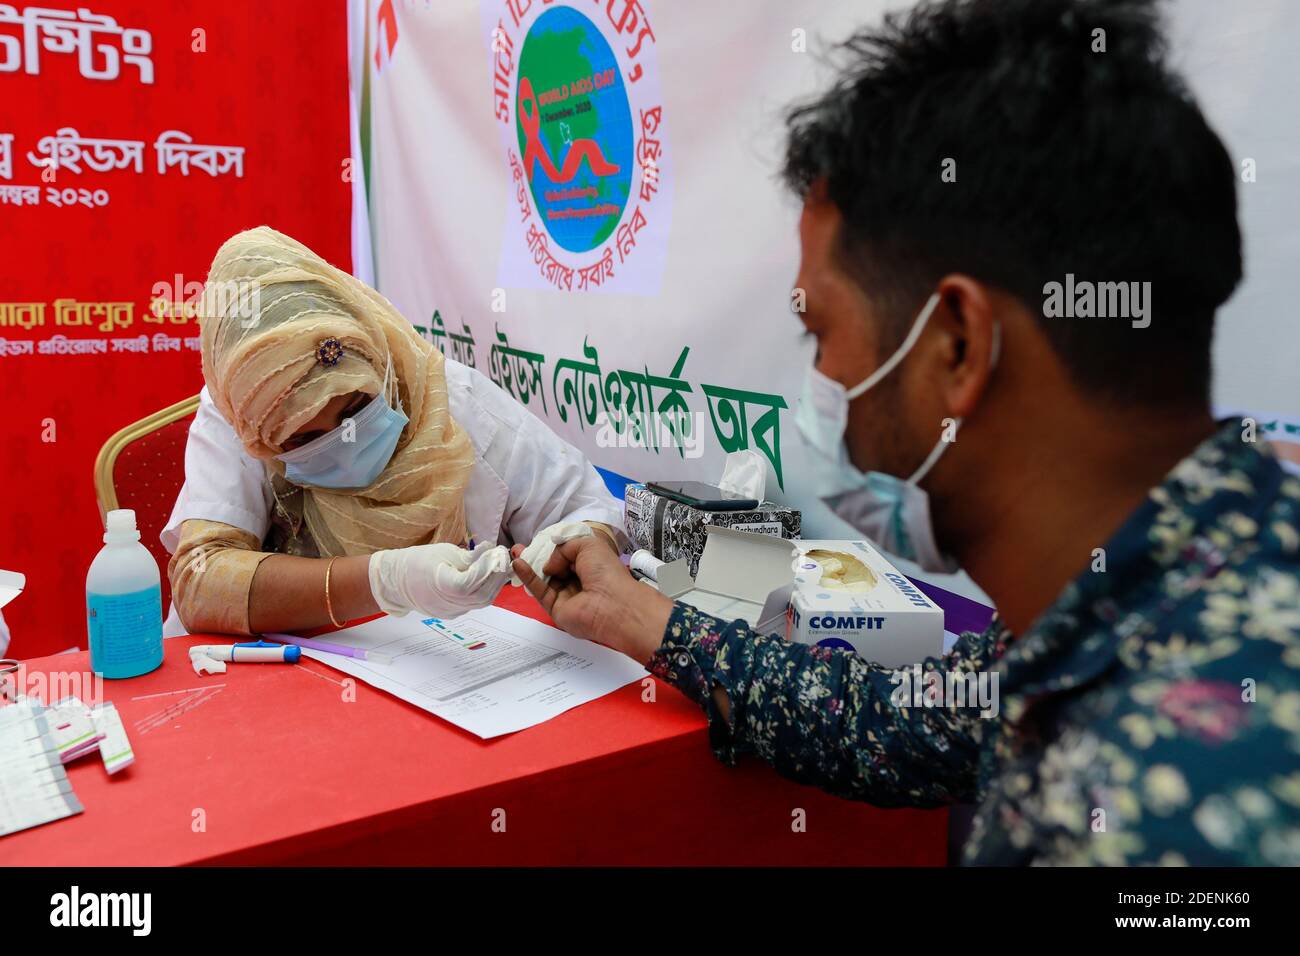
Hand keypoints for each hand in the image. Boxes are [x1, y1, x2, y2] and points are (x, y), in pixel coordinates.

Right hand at [368, 541, 511, 617]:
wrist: (396, 581)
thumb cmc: (418, 561)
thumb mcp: (445, 552)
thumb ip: (470, 556)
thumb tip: (492, 549)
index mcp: (442, 585)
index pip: (472, 581)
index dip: (488, 567)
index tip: (498, 552)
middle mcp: (447, 603)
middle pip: (482, 595)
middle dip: (497, 576)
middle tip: (504, 558)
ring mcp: (449, 611)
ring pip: (481, 602)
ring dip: (494, 584)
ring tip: (498, 566)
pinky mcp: (451, 614)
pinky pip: (473, 604)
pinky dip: (484, 590)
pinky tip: (487, 577)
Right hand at [511, 535, 672, 663]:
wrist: (612, 604)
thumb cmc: (606, 572)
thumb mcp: (587, 545)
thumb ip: (562, 548)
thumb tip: (548, 565)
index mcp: (589, 565)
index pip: (567, 555)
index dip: (553, 549)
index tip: (540, 541)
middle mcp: (578, 580)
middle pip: (552, 567)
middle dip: (536, 556)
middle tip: (520, 547)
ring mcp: (566, 596)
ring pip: (543, 579)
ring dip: (529, 565)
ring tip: (515, 551)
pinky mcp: (555, 609)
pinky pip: (539, 591)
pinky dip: (528, 577)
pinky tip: (518, 564)